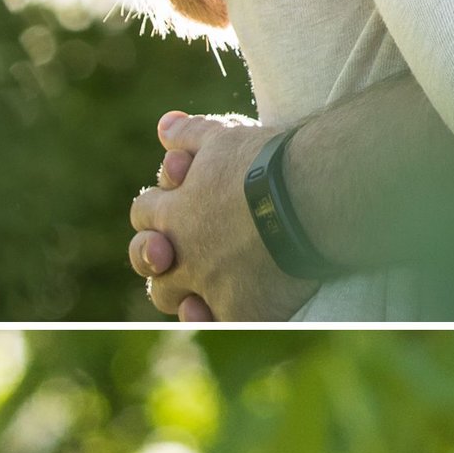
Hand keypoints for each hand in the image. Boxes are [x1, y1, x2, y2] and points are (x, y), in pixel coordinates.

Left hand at [127, 109, 281, 308]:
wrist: (309, 198)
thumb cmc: (266, 162)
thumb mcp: (223, 138)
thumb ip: (190, 134)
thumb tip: (163, 127)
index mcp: (174, 211)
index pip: (144, 212)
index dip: (156, 208)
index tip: (178, 201)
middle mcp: (183, 253)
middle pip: (147, 261)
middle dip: (154, 256)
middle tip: (171, 252)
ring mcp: (210, 286)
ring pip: (171, 299)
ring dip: (177, 291)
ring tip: (195, 289)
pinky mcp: (242, 312)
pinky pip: (216, 325)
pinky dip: (214, 319)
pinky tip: (220, 311)